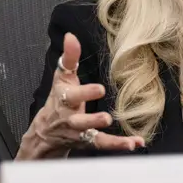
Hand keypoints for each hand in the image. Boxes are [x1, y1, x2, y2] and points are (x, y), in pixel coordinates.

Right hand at [16, 33, 144, 159]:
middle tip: (106, 118)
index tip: (99, 89)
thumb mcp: (61, 77)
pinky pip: (104, 145)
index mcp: (64, 99)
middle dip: (92, 120)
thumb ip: (69, 57)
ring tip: (127, 142)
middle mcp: (71, 119)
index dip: (85, 93)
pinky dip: (120, 145)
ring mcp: (80, 133)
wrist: (45, 132)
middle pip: (79, 121)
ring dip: (111, 141)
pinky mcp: (88, 142)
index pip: (72, 96)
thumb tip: (71, 36)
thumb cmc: (57, 99)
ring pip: (93, 138)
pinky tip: (136, 143)